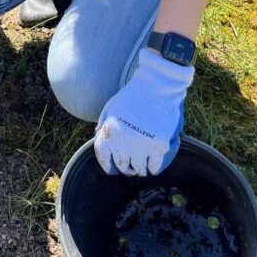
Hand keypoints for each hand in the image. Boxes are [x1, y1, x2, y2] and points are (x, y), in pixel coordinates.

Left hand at [94, 48, 193, 176]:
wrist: (156, 86)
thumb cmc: (132, 95)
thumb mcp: (111, 107)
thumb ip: (104, 123)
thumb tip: (97, 134)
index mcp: (109, 133)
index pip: (104, 158)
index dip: (109, 166)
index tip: (113, 170)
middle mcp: (123, 143)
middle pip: (123, 166)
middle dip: (126, 168)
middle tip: (131, 167)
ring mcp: (142, 146)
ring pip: (139, 169)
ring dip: (140, 169)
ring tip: (142, 166)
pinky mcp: (159, 147)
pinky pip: (154, 167)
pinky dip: (153, 168)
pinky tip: (153, 163)